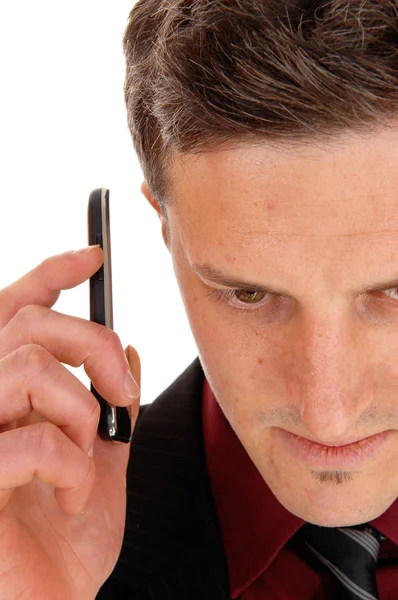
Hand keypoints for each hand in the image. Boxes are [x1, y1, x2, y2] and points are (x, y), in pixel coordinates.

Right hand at [0, 246, 139, 598]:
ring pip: (29, 367)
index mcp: (4, 397)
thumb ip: (109, 406)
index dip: (49, 275)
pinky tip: (73, 496)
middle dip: (94, 346)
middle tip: (121, 391)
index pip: (13, 310)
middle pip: (32, 327)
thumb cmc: (63, 542)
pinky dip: (72, 466)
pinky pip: (30, 439)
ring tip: (87, 453)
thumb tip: (127, 349)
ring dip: (80, 410)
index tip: (94, 256)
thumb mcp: (98, 461)